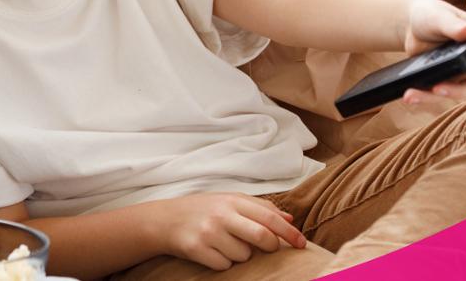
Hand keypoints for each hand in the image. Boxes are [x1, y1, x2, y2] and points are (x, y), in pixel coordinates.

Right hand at [152, 193, 305, 270]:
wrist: (164, 220)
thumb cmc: (202, 209)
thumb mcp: (229, 200)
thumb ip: (259, 207)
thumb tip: (289, 219)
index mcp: (232, 200)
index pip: (269, 216)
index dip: (288, 232)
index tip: (301, 243)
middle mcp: (221, 215)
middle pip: (262, 236)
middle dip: (270, 246)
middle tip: (267, 248)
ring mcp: (209, 233)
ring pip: (243, 255)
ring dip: (240, 254)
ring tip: (225, 243)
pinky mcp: (197, 249)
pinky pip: (225, 265)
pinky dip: (223, 262)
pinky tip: (212, 251)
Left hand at [398, 0, 465, 105]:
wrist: (412, 25)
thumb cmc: (431, 15)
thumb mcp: (439, 17)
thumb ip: (453, 25)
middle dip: (458, 91)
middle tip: (437, 89)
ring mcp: (463, 73)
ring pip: (457, 93)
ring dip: (435, 97)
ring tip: (412, 95)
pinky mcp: (447, 81)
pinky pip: (439, 94)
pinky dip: (424, 96)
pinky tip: (409, 96)